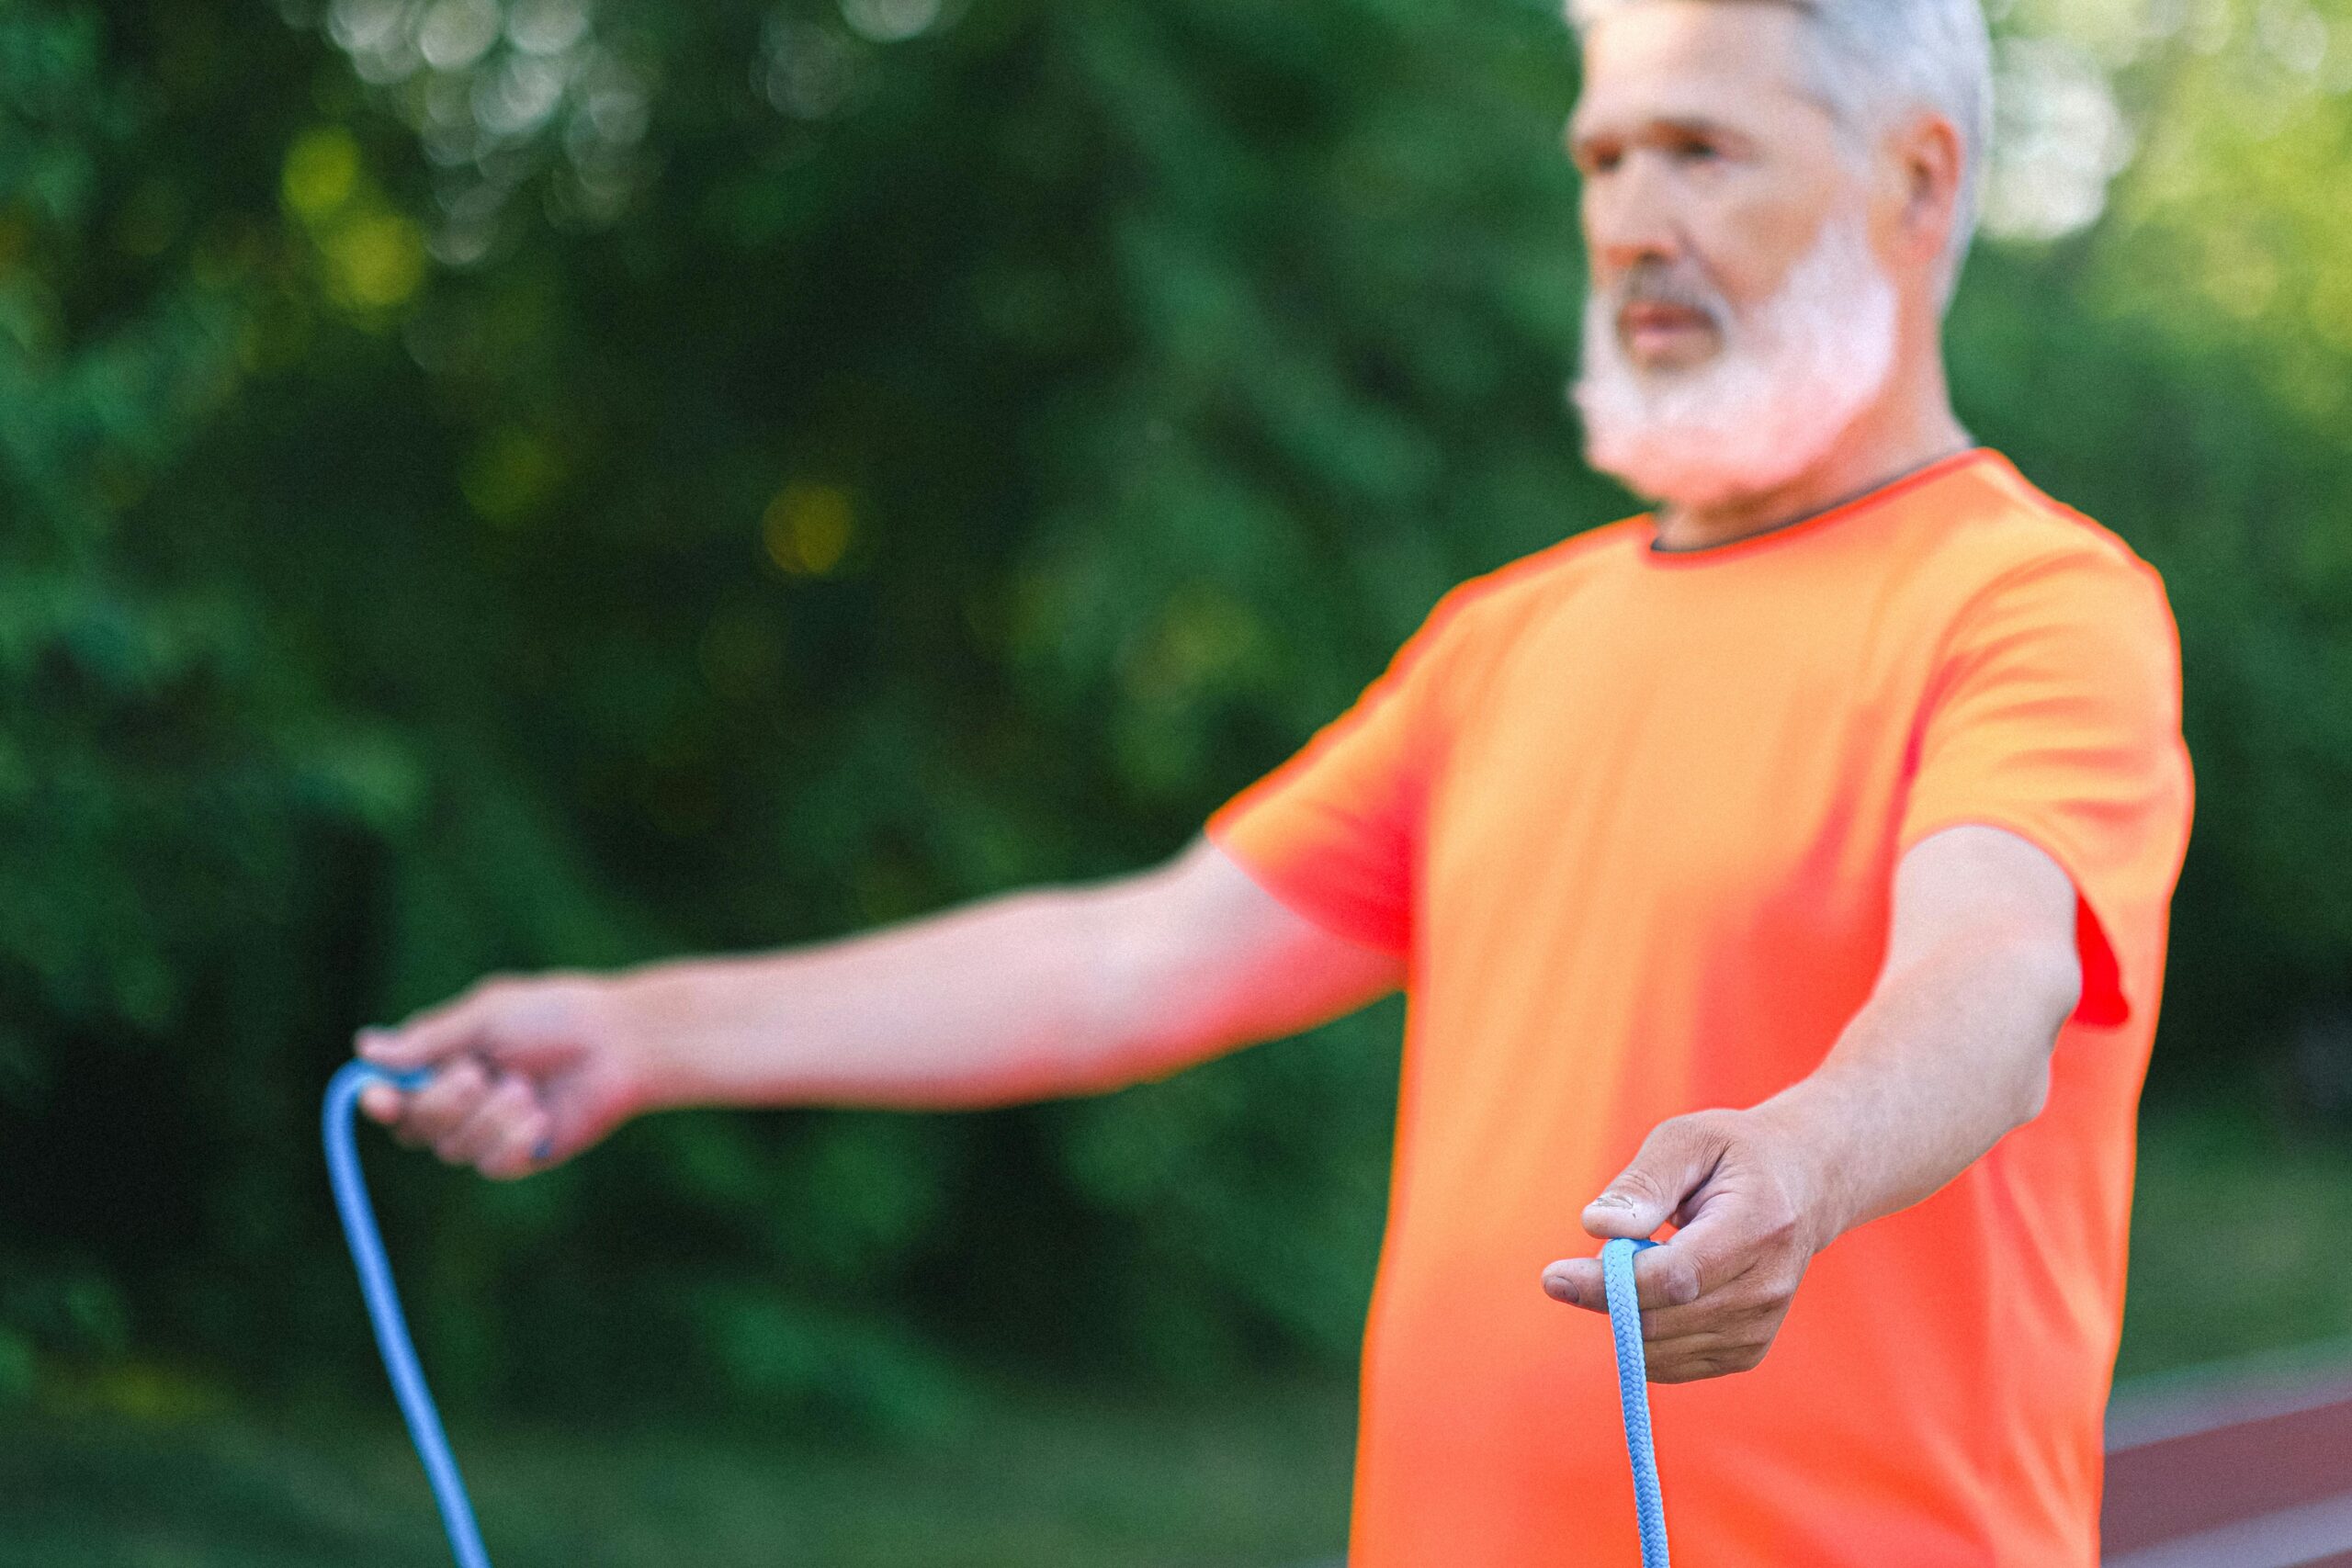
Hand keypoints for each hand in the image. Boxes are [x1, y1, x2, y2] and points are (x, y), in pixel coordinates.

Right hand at [353, 972, 651, 1178]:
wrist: (619, 1044)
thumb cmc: (556, 1016)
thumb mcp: (489, 1016)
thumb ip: (431, 1039)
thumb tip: (365, 1048)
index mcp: (443, 1060)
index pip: (392, 1092)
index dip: (380, 1101)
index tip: (381, 1098)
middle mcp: (458, 1099)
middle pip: (414, 1127)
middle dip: (442, 1103)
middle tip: (479, 1073)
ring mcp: (488, 1129)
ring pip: (454, 1149)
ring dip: (489, 1118)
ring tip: (526, 1087)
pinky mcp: (519, 1154)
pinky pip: (492, 1165)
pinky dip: (513, 1140)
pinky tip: (540, 1118)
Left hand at [1538, 1107, 1834, 1382]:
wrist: (1805, 1186)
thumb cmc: (1734, 1155)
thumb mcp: (1689, 1139)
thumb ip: (1644, 1181)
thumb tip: (1597, 1225)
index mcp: (1758, 1226)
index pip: (1674, 1277)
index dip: (1609, 1285)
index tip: (1554, 1277)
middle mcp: (1768, 1286)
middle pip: (1662, 1320)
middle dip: (1605, 1300)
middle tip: (1575, 1269)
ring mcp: (1762, 1326)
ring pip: (1662, 1350)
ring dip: (1624, 1316)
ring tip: (1635, 1267)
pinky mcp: (1748, 1351)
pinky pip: (1673, 1364)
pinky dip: (1644, 1337)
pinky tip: (1651, 1295)